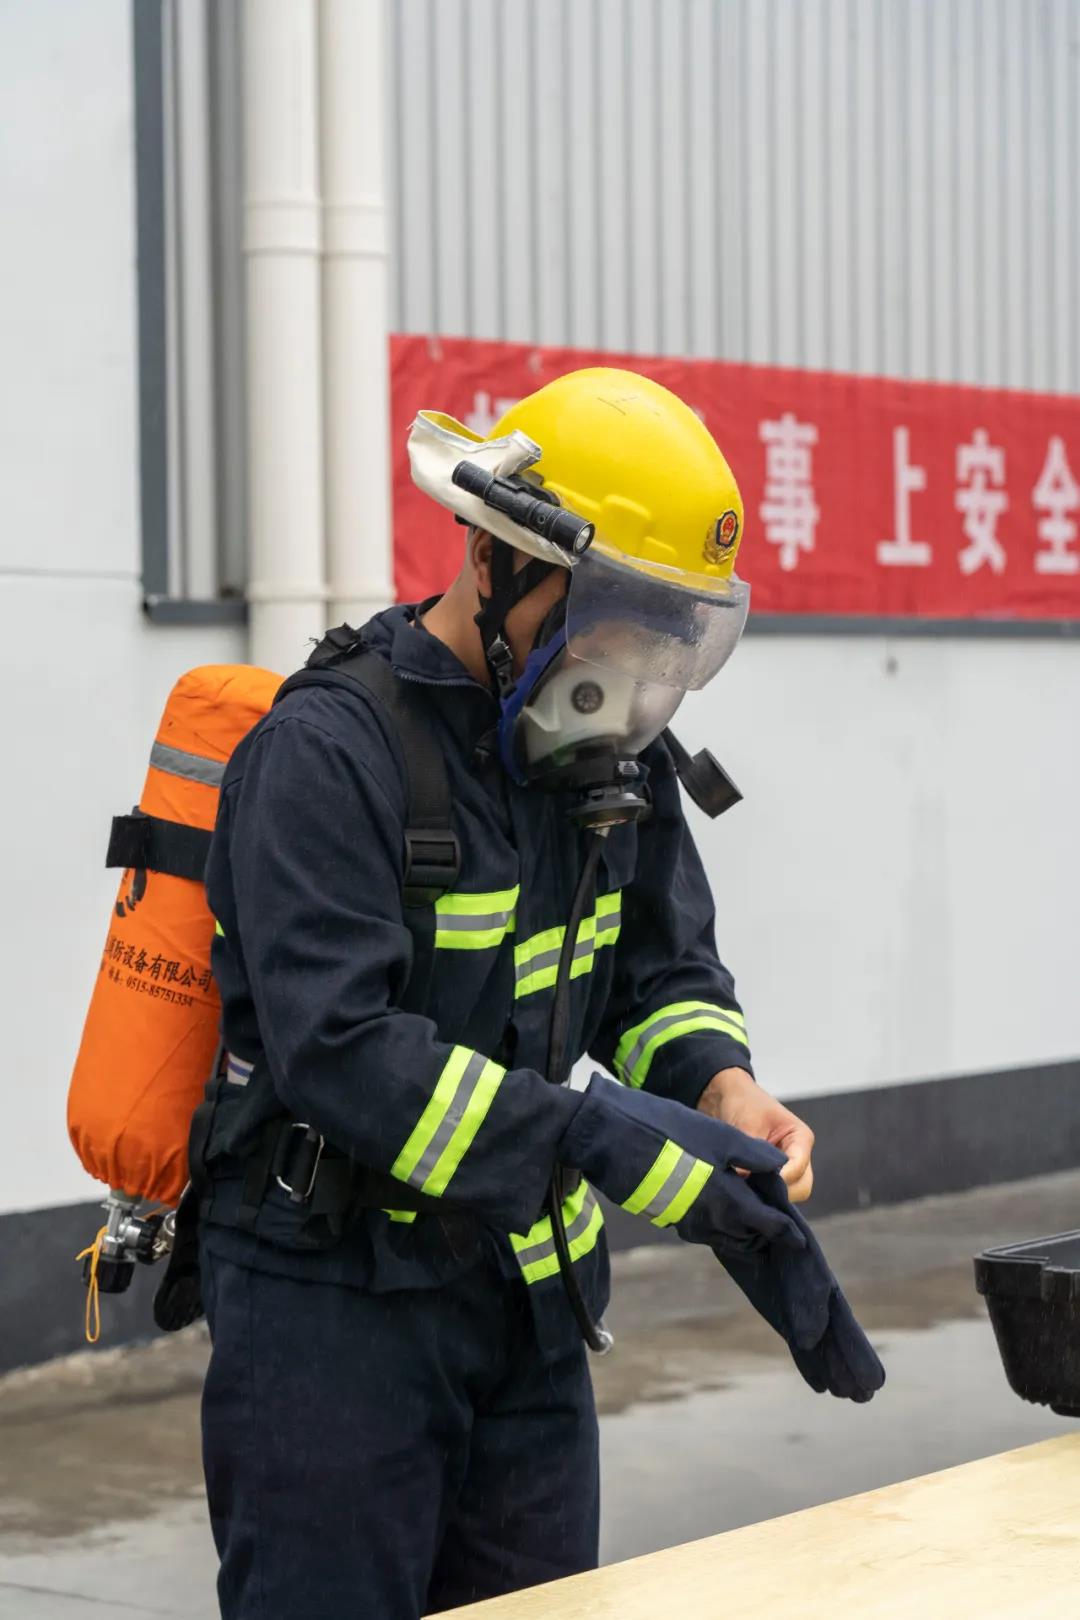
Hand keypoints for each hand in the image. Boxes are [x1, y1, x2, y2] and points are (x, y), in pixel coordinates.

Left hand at [697, 1068, 814, 1202]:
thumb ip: (751, 1154)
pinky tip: (743, 1191)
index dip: (779, 1178)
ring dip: (769, 1195)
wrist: (725, 1097)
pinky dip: (761, 1195)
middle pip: (801, 1187)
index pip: (798, 1168)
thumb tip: (743, 1181)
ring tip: (745, 1189)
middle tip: (751, 1190)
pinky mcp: (771, 1175)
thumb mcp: (748, 1125)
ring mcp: (786, 1168)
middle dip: (778, 1192)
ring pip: (789, 1194)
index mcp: (800, 1138)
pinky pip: (774, 1194)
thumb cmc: (743, 1103)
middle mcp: (799, 1156)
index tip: (755, 1180)